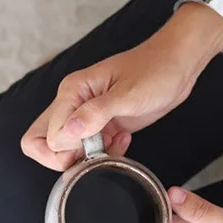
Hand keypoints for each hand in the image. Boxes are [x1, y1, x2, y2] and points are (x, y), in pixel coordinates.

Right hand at [21, 7, 222, 170]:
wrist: (178, 64)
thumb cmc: (156, 70)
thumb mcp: (128, 94)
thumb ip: (96, 113)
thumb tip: (69, 133)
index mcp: (72, 91)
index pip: (47, 136)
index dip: (67, 149)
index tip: (92, 145)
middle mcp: (73, 103)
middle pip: (45, 143)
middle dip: (68, 158)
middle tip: (95, 153)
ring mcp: (86, 115)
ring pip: (66, 149)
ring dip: (87, 157)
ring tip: (114, 144)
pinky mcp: (101, 124)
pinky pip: (87, 149)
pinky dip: (102, 154)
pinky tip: (122, 141)